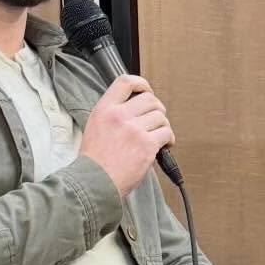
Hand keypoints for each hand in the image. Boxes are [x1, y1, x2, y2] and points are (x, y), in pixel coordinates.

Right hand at [79, 76, 174, 197]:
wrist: (94, 182)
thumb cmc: (95, 161)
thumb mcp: (95, 127)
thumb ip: (113, 114)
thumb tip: (135, 108)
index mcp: (104, 109)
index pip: (125, 82)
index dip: (141, 83)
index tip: (147, 91)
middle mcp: (119, 115)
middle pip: (150, 99)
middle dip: (157, 109)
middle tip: (156, 121)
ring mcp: (133, 129)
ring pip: (161, 116)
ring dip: (163, 126)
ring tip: (158, 137)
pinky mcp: (146, 145)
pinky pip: (167, 133)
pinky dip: (169, 139)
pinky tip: (165, 146)